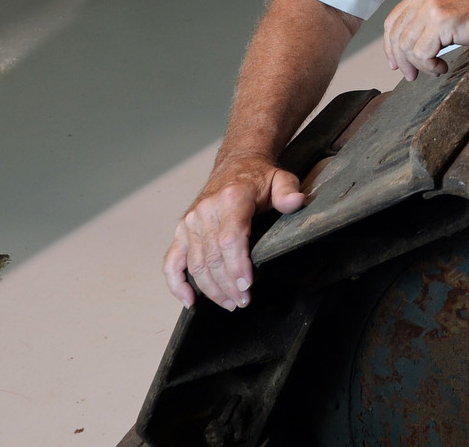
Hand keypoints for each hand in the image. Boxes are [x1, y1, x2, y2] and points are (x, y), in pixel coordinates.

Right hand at [163, 153, 305, 310]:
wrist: (236, 165)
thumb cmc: (258, 177)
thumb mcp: (280, 178)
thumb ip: (288, 191)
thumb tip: (296, 202)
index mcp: (231, 199)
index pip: (230, 239)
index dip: (237, 265)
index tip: (247, 285)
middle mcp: (206, 211)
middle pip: (213, 257)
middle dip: (228, 284)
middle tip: (243, 301)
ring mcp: (190, 223)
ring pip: (195, 264)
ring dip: (211, 289)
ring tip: (230, 303)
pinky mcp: (182, 232)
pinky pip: (172, 262)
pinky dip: (177, 283)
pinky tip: (189, 300)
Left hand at [382, 0, 468, 80]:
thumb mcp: (447, 11)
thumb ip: (426, 21)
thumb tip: (409, 48)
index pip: (393, 21)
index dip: (390, 46)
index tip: (396, 62)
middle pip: (396, 35)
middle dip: (402, 61)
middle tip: (411, 75)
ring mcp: (431, 7)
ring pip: (407, 46)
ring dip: (419, 65)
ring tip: (434, 69)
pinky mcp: (441, 22)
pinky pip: (422, 53)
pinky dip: (429, 66)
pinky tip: (441, 67)